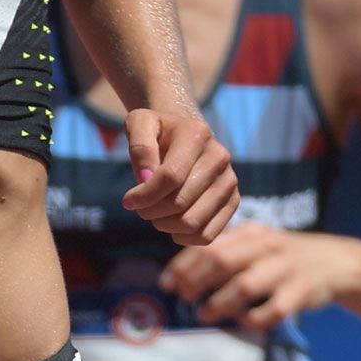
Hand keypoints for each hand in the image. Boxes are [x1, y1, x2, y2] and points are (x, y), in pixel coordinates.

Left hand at [119, 108, 236, 245]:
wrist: (185, 134)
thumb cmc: (158, 131)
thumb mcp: (140, 123)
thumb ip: (140, 146)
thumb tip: (145, 178)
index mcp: (197, 135)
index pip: (170, 177)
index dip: (144, 195)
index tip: (128, 201)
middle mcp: (219, 157)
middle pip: (180, 202)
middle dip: (151, 211)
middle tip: (141, 207)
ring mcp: (229, 181)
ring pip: (193, 222)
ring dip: (165, 225)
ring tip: (155, 214)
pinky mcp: (232, 201)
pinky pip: (207, 235)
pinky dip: (183, 237)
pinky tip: (171, 224)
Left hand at [163, 222, 345, 328]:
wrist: (335, 262)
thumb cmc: (281, 256)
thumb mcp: (256, 242)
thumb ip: (224, 251)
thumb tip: (179, 275)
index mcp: (251, 232)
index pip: (209, 245)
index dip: (183, 265)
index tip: (167, 284)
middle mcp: (267, 246)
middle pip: (223, 261)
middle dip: (196, 281)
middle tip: (183, 298)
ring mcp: (285, 269)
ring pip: (245, 286)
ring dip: (219, 303)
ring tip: (204, 314)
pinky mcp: (301, 293)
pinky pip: (272, 310)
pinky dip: (253, 318)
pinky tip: (242, 320)